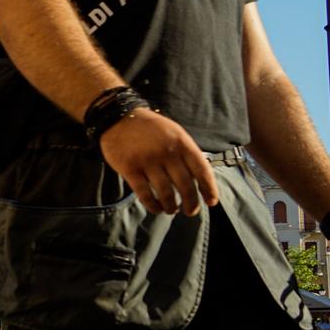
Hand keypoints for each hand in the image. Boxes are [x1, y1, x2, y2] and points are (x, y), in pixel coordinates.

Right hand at [99, 109, 219, 216]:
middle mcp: (167, 152)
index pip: (202, 170)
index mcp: (181, 143)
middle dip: (191, 203)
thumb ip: (186, 153)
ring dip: (171, 207)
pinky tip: (156, 208)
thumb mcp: (174, 133)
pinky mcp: (130, 169)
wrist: (119, 118)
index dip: (209, 189)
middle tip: (191, 211)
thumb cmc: (150, 129)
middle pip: (185, 185)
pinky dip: (153, 205)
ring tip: (172, 210)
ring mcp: (147, 161)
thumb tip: (200, 180)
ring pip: (166, 193)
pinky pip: (144, 194)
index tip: (211, 202)